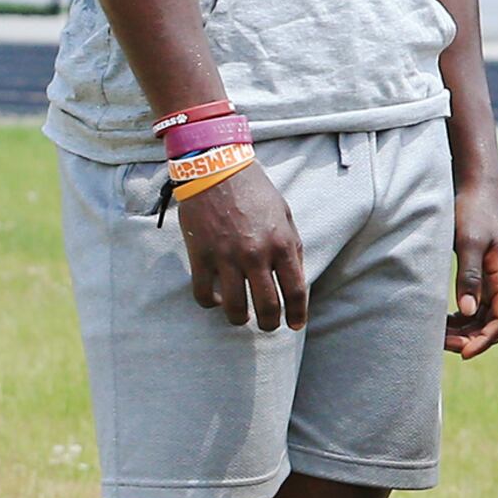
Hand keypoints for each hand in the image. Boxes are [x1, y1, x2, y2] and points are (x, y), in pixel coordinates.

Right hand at [179, 161, 307, 331]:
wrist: (217, 170)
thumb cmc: (255, 192)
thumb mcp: (285, 216)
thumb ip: (292, 248)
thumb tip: (295, 278)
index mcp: (282, 244)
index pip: (295, 291)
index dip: (297, 314)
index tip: (295, 325)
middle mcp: (256, 255)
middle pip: (267, 306)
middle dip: (270, 324)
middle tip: (269, 326)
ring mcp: (227, 258)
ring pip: (235, 307)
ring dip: (240, 319)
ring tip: (242, 318)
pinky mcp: (201, 256)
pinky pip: (203, 294)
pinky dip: (211, 303)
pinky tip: (216, 300)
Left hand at [447, 177, 497, 358]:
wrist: (479, 186)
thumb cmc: (473, 210)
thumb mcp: (468, 242)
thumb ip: (469, 276)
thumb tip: (466, 312)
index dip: (484, 341)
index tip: (462, 354)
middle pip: (495, 324)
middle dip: (471, 339)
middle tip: (439, 343)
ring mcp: (497, 279)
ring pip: (486, 318)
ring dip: (466, 330)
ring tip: (436, 333)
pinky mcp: (487, 274)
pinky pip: (479, 306)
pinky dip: (463, 318)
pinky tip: (443, 318)